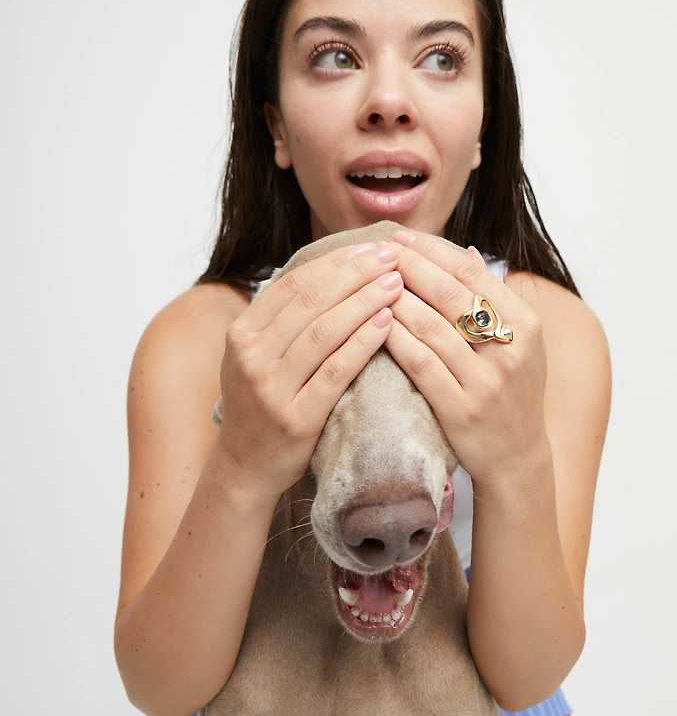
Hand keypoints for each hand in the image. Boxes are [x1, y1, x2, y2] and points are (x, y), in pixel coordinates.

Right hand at [216, 241, 403, 496]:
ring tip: (396, 283)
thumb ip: (282, 319)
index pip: (295, 284)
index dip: (336, 262)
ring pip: (324, 331)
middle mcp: (251, 356)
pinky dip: (362, 343)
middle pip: (311, 302)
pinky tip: (386, 324)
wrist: (245, 467)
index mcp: (242, 332)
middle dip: (356, 273)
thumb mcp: (256, 356)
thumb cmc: (263, 405)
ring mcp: (270, 388)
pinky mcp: (295, 417)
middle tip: (392, 256)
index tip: (371, 248)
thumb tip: (329, 272)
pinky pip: (335, 371)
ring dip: (364, 301)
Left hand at [383, 229, 546, 486]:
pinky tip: (374, 323)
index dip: (433, 250)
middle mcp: (510, 349)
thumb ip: (494, 299)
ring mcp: (486, 381)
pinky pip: (420, 363)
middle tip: (378, 251)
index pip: (473, 274)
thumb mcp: (520, 343)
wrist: (518, 457)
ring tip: (369, 281)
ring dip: (395, 299)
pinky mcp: (461, 409)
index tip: (401, 237)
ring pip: (431, 326)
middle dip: (409, 267)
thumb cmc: (512, 394)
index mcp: (526, 324)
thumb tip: (466, 252)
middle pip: (451, 294)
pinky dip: (395, 338)